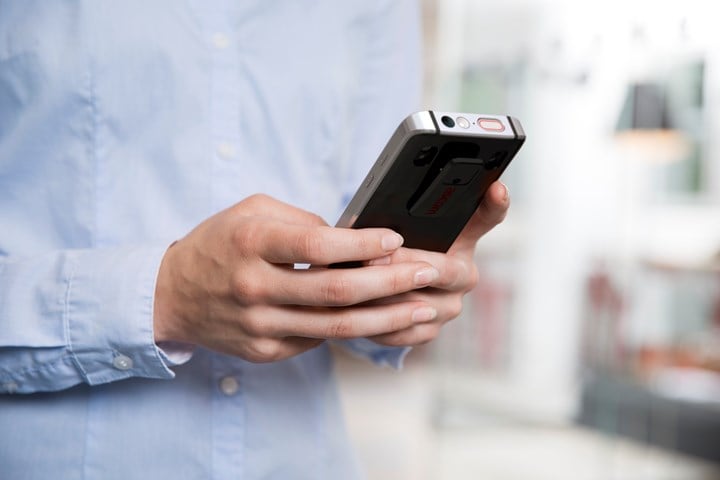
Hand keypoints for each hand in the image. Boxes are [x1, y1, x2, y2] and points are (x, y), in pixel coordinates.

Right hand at [153, 194, 441, 361]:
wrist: (172, 295)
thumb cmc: (218, 244)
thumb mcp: (251, 211)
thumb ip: (301, 220)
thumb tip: (352, 237)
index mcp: (251, 243)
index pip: (317, 245)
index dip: (362, 245)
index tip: (395, 239)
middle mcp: (254, 287)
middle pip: (336, 290)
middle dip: (391, 283)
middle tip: (428, 273)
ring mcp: (258, 325)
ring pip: (335, 325)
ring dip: (387, 317)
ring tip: (423, 308)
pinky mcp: (263, 350)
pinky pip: (318, 339)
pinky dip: (353, 329)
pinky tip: (384, 321)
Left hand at [368, 181, 509, 346]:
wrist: (369, 290)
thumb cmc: (383, 250)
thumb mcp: (391, 228)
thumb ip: (396, 220)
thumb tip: (375, 221)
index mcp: (461, 240)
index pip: (486, 218)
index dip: (494, 204)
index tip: (497, 188)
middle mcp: (463, 274)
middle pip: (447, 270)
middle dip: (408, 263)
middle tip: (376, 257)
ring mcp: (449, 305)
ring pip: (423, 304)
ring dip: (388, 295)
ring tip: (357, 282)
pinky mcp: (429, 330)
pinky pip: (407, 330)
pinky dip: (382, 322)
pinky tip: (361, 310)